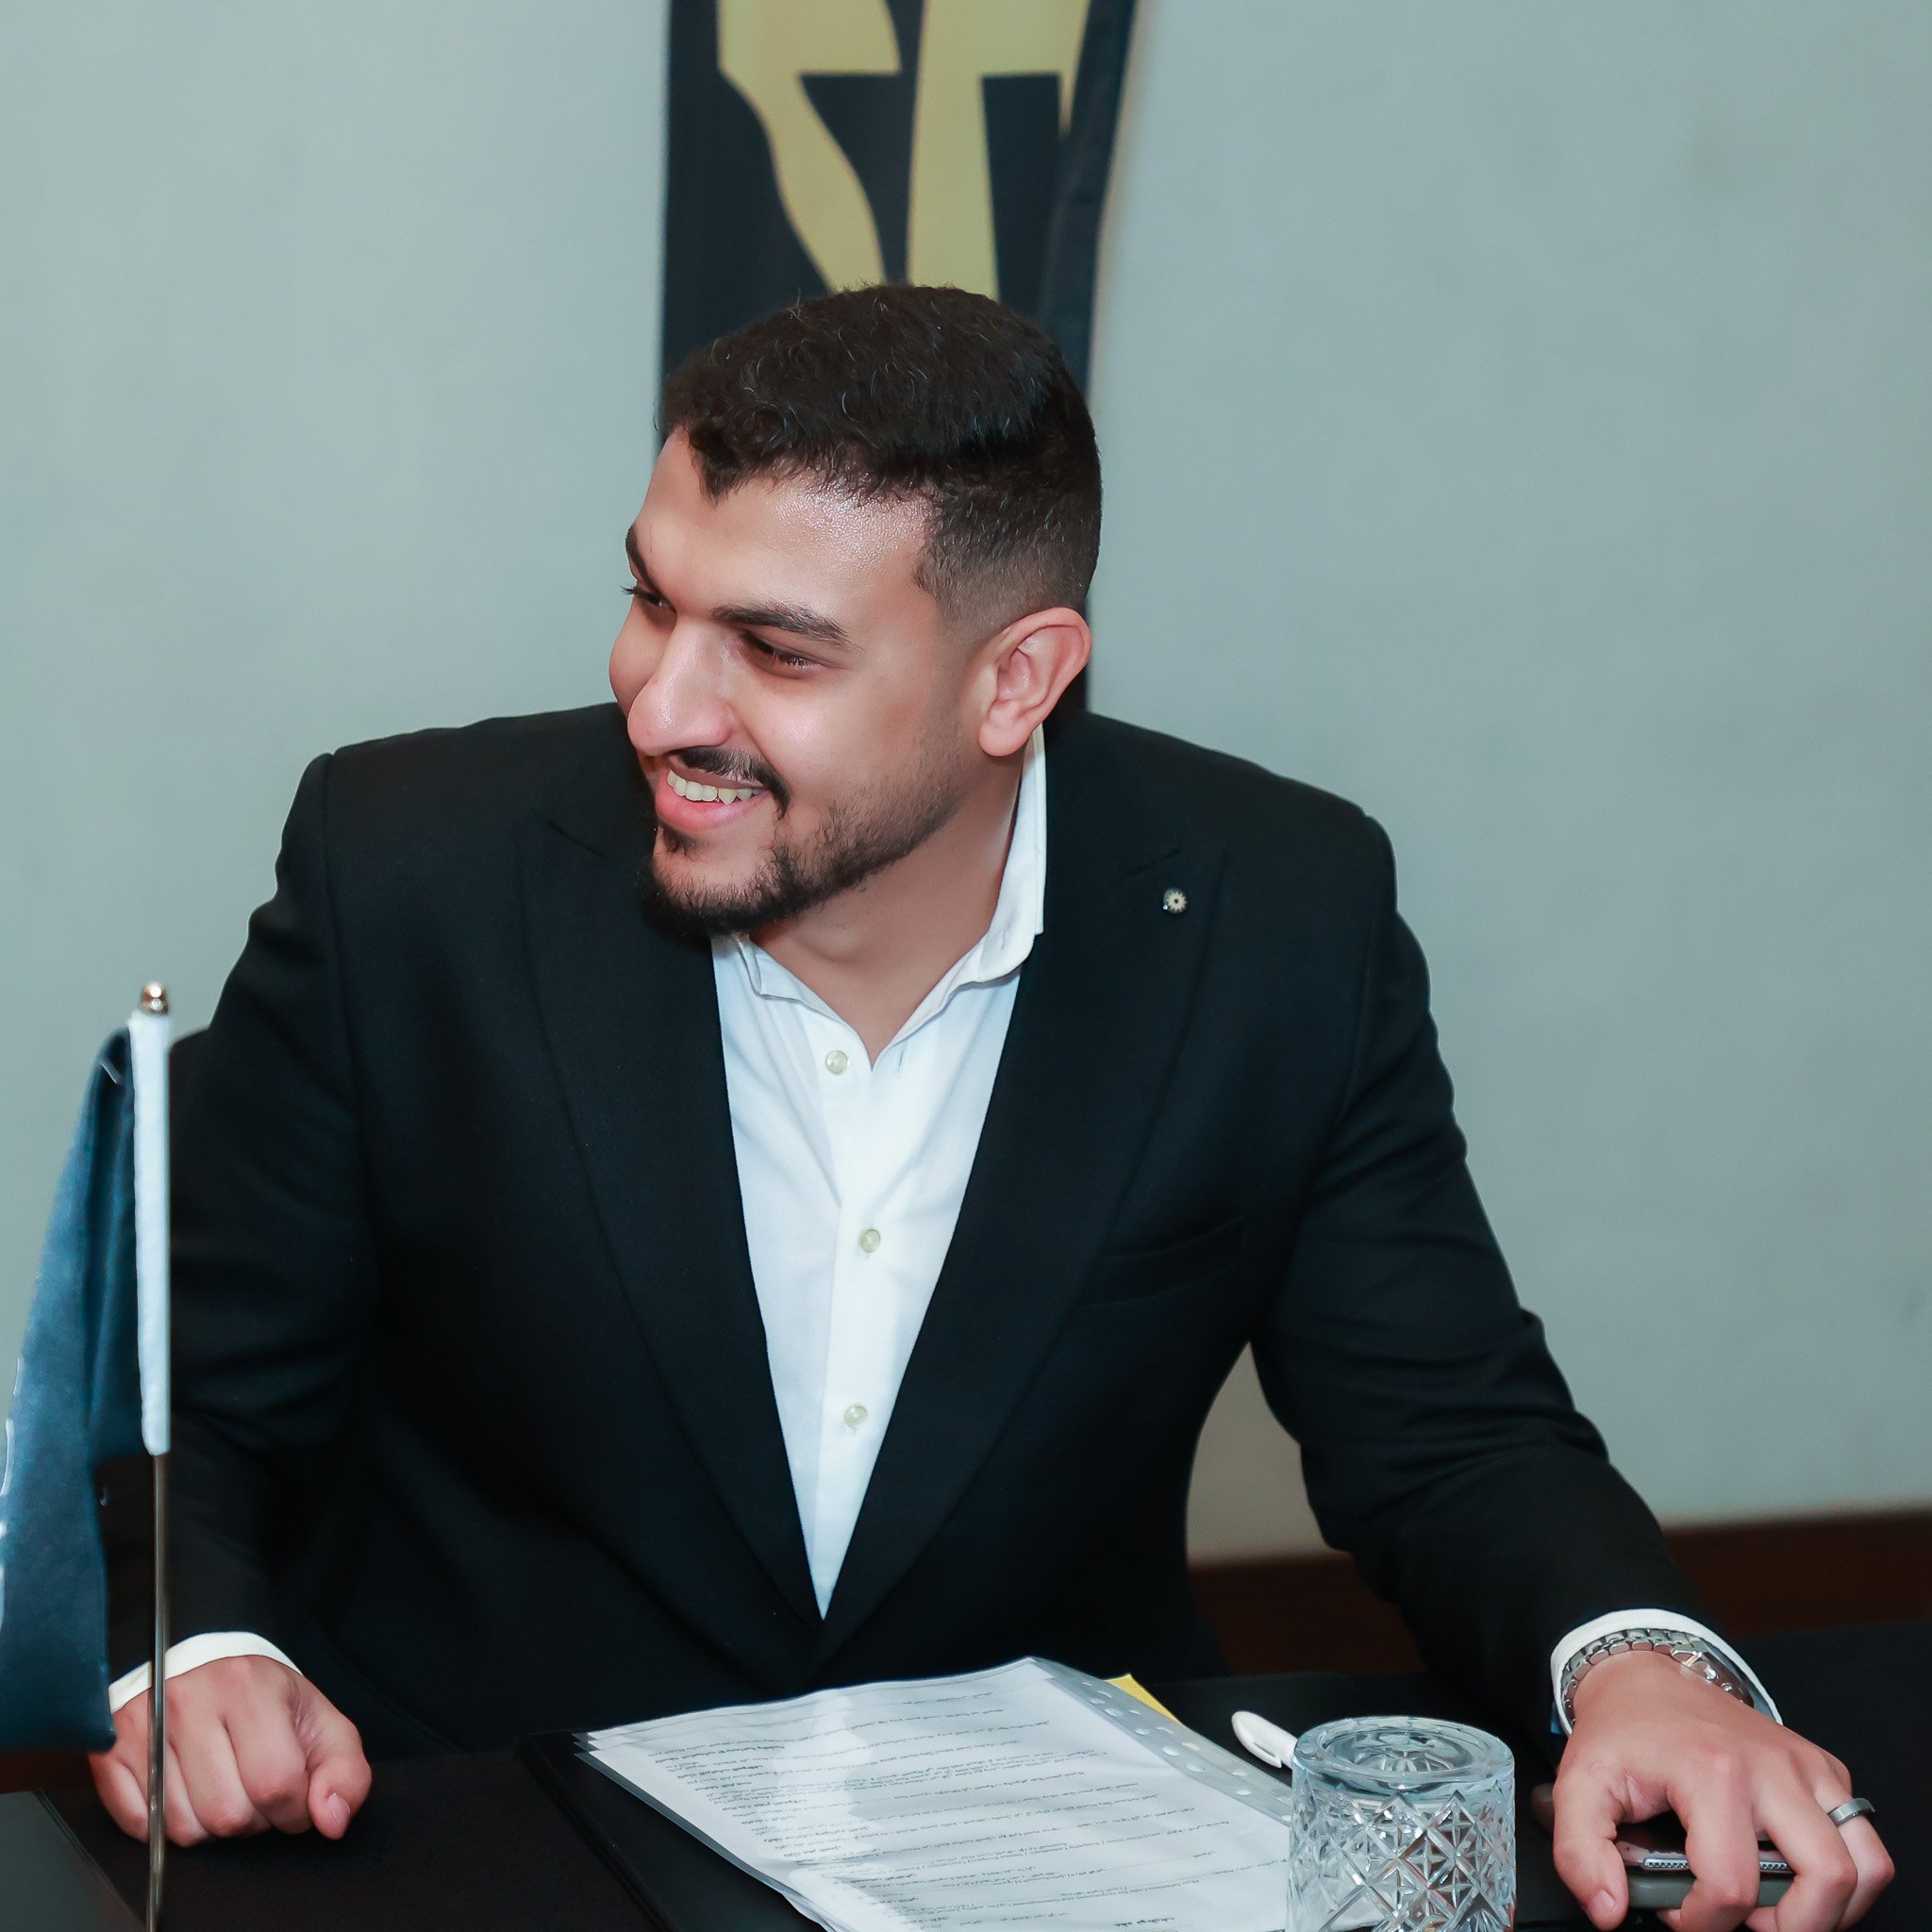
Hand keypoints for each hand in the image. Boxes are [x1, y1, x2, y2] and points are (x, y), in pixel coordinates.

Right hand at [88, 1656, 371, 1845]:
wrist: (204, 1659)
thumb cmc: (265, 1697)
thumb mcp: (319, 1722)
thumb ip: (345, 1771)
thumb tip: (332, 1821)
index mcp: (249, 1687)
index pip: (275, 1784)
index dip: (293, 1809)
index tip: (294, 1795)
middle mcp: (189, 1701)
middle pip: (227, 1814)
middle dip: (252, 1818)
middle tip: (253, 1785)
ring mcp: (143, 1725)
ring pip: (182, 1828)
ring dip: (210, 1823)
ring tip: (222, 1784)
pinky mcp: (109, 1749)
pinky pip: (139, 1826)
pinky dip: (166, 1825)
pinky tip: (186, 1789)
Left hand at [1553, 1649, 1891, 1931]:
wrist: (1645, 1675)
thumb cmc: (1619, 1732)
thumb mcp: (1578, 1784)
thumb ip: (1579, 1853)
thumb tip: (1609, 1910)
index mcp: (1709, 1770)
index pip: (1732, 1884)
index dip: (1703, 1921)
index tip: (1678, 1910)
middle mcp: (1770, 1765)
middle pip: (1825, 1878)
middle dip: (1792, 1926)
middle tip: (1746, 1921)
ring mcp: (1805, 1765)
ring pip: (1865, 1863)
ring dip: (1833, 1908)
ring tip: (1781, 1908)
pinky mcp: (1824, 1767)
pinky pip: (1864, 1838)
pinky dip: (1845, 1874)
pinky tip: (1794, 1874)